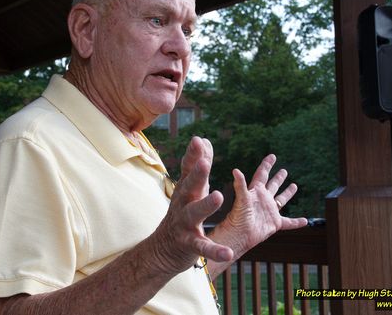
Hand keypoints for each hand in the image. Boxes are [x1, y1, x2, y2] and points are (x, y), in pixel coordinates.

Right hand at [153, 136, 233, 273]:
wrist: (163, 248)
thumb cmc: (183, 212)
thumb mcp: (191, 188)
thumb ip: (198, 165)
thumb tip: (204, 139)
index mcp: (185, 189)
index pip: (188, 169)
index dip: (193, 155)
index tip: (198, 140)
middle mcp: (182, 203)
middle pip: (189, 187)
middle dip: (197, 175)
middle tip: (204, 163)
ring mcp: (184, 224)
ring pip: (194, 213)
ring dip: (206, 205)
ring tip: (219, 197)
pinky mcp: (189, 244)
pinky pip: (202, 247)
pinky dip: (214, 250)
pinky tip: (228, 252)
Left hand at [221, 154, 306, 256]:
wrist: (240, 235)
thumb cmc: (238, 217)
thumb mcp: (240, 199)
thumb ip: (240, 185)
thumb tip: (235, 170)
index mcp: (255, 191)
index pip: (262, 174)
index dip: (267, 164)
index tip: (272, 156)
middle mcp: (264, 199)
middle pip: (273, 185)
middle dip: (278, 177)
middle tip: (284, 170)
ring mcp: (270, 211)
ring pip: (281, 200)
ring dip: (287, 193)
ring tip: (294, 185)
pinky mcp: (275, 223)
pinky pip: (289, 222)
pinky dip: (297, 222)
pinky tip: (305, 221)